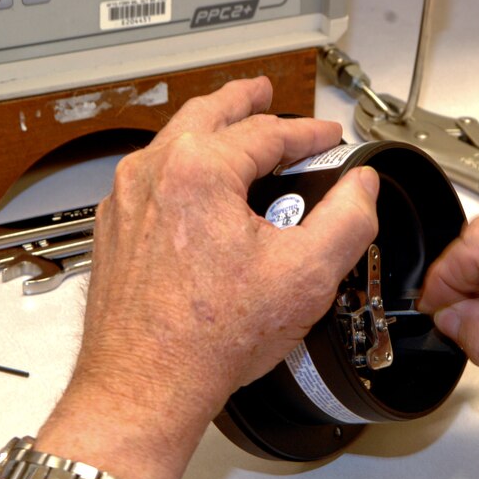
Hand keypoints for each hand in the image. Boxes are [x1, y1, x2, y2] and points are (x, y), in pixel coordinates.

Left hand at [37, 77, 379, 478]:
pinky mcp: (116, 231)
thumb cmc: (211, 338)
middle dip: (243, 101)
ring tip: (234, 130)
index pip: (267, 132)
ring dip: (209, 130)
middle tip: (264, 94)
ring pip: (174, 144)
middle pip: (207, 116)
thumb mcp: (308, 275)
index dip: (309, 133)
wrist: (146, 384)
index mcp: (199, 170)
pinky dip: (182, 168)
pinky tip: (200, 189)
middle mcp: (154, 174)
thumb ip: (349, 219)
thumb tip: (362, 187)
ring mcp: (127, 202)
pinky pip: (152, 179)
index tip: (328, 138)